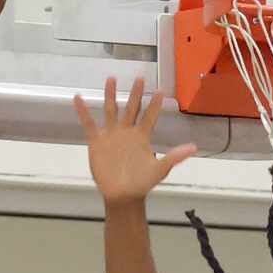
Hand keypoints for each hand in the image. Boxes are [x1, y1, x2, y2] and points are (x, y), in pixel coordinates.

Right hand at [74, 78, 197, 205]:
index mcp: (142, 136)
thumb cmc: (142, 183)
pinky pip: (89, 124)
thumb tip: (194, 147)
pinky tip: (78, 99)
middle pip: (132, 108)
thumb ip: (175, 156)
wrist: (123, 195)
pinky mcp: (97, 141)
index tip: (160, 91)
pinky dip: (83, 112)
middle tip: (140, 77)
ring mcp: (112, 135)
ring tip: (111, 78)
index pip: (149, 116)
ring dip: (111, 95)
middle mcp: (127, 131)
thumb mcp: (160, 170)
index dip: (155, 105)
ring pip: (112, 110)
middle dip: (136, 93)